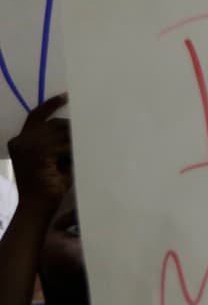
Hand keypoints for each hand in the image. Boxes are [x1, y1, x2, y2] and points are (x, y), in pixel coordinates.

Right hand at [7, 93, 71, 211]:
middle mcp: (21, 140)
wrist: (38, 207)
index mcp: (21, 141)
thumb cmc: (50, 187)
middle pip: (54, 124)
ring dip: (74, 144)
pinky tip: (76, 160)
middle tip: (90, 134)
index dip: (51, 105)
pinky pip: (64, 145)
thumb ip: (60, 143)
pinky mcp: (37, 153)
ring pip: (61, 133)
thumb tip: (79, 128)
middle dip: (72, 130)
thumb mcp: (55, 160)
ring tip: (79, 155)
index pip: (36, 116)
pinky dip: (73, 152)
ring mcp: (27, 145)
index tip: (66, 96)